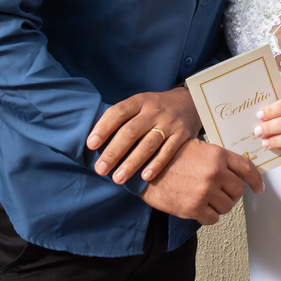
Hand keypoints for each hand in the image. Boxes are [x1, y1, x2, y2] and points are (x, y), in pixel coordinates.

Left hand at [87, 87, 201, 184]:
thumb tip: (95, 141)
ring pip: (148, 144)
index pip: (118, 112)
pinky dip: (156, 165)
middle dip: (113, 152)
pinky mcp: (183, 135)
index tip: (90, 145)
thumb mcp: (140, 104)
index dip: (103, 128)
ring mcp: (169, 122)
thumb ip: (122, 118)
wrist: (190, 102)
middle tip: (100, 169)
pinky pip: (168, 152)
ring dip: (131, 163)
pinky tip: (144, 177)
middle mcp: (154, 110)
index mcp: (140, 101)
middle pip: (130, 132)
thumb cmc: (155, 109)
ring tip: (118, 178)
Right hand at [139, 138, 263, 224]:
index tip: (259, 188)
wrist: (144, 167)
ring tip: (209, 199)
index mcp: (218, 155)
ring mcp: (205, 192)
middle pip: (238, 190)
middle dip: (233, 193)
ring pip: (227, 206)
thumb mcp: (197, 147)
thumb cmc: (167, 155)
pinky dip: (209, 215)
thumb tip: (233, 169)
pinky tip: (200, 207)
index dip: (256, 180)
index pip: (247, 169)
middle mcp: (214, 173)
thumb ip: (217, 158)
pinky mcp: (194, 208)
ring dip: (221, 205)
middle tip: (224, 193)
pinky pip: (213, 218)